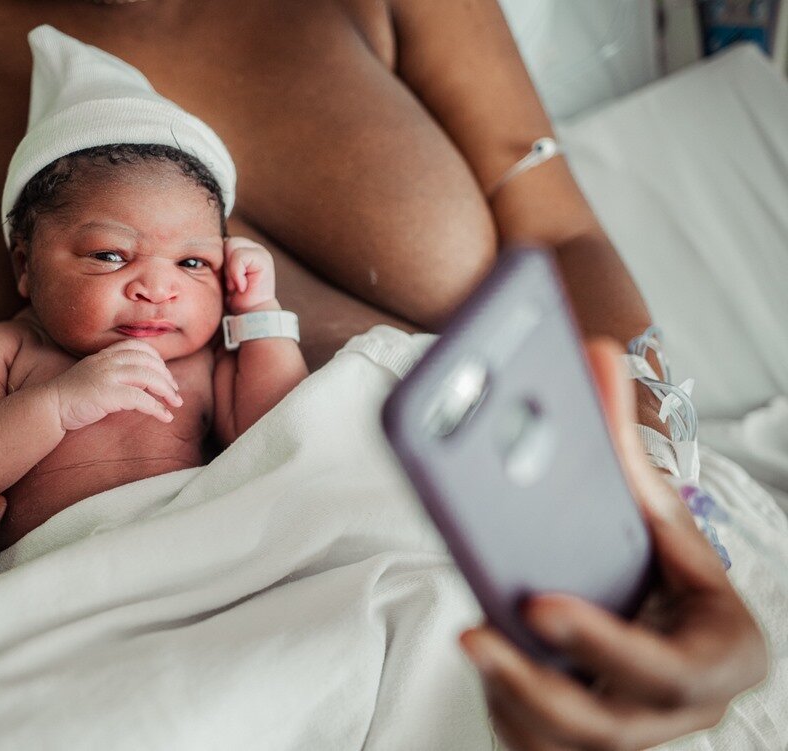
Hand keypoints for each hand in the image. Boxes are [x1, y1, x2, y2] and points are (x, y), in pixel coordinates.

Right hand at [56, 340, 182, 430]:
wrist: (49, 407)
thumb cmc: (71, 396)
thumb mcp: (94, 375)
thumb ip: (113, 372)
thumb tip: (140, 382)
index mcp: (104, 355)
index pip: (138, 347)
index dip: (157, 359)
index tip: (165, 375)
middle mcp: (107, 361)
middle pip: (148, 361)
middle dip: (166, 376)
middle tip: (175, 392)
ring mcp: (108, 376)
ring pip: (149, 377)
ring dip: (167, 391)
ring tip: (176, 403)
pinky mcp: (108, 395)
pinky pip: (142, 400)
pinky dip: (158, 408)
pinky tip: (165, 417)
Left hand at [224, 236, 276, 313]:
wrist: (250, 315)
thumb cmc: (235, 298)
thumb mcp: (224, 275)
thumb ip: (221, 260)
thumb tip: (208, 249)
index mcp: (244, 249)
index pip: (223, 243)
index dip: (220, 262)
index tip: (226, 283)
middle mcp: (253, 247)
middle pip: (227, 242)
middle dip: (224, 265)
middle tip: (230, 285)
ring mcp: (260, 252)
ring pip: (231, 245)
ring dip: (230, 270)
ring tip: (236, 286)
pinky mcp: (263, 259)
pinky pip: (239, 256)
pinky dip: (236, 274)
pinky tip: (242, 286)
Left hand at [458, 338, 767, 749]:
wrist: (668, 634)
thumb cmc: (664, 577)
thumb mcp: (659, 521)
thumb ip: (628, 452)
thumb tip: (597, 356)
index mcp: (717, 654)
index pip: (670, 666)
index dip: (605, 643)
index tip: (539, 605)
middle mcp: (675, 708)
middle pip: (607, 721)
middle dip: (538, 681)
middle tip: (477, 632)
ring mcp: (629, 734)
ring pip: (561, 740)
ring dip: (510, 694)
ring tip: (472, 638)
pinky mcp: (582, 744)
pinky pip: (536, 743)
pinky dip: (506, 705)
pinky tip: (487, 656)